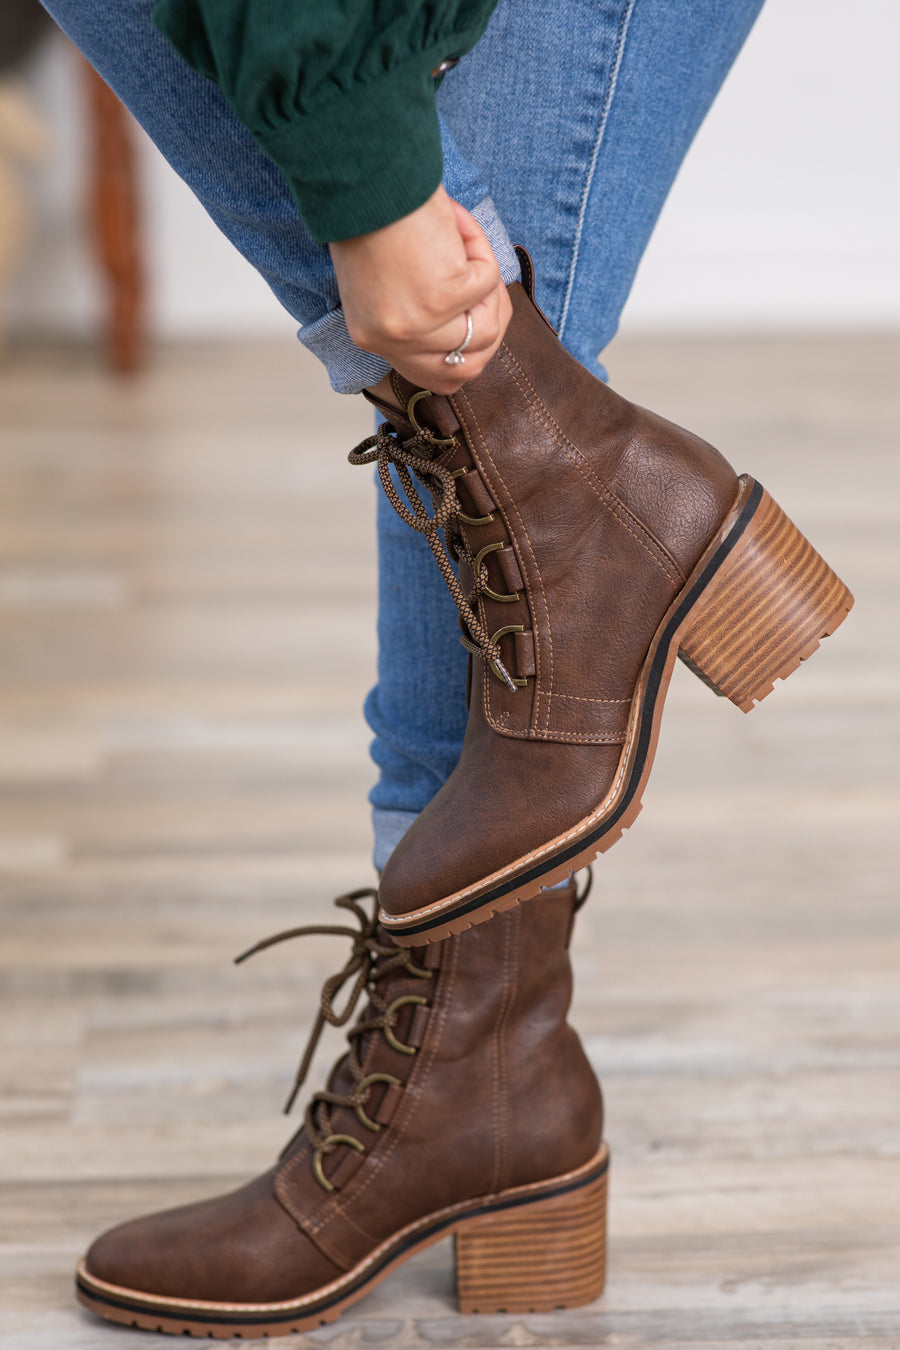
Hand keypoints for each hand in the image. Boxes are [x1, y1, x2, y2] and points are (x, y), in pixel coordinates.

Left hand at [329, 186, 511, 393]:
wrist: (363, 174)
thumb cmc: (372, 214)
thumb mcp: (384, 280)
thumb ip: (416, 310)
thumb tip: (468, 323)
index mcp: (372, 337)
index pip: (436, 376)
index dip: (466, 352)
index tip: (474, 316)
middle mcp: (393, 339)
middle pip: (468, 367)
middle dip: (490, 327)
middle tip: (487, 286)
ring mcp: (418, 324)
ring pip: (487, 331)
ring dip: (490, 289)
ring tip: (469, 249)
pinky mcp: (442, 297)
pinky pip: (487, 283)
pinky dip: (480, 248)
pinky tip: (455, 223)